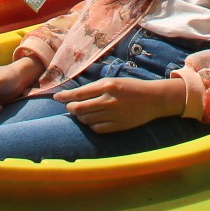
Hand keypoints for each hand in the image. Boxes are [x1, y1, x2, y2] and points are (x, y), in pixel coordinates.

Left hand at [54, 76, 184, 133]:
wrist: (153, 99)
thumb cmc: (131, 88)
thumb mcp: (114, 81)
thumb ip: (96, 88)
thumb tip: (76, 96)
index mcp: (107, 86)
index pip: (79, 93)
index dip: (66, 96)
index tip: (56, 98)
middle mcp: (109, 100)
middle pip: (80, 108)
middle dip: (71, 108)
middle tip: (69, 107)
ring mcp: (113, 114)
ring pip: (87, 119)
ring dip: (81, 117)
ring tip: (82, 114)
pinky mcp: (118, 126)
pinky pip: (97, 129)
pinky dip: (91, 126)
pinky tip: (92, 122)